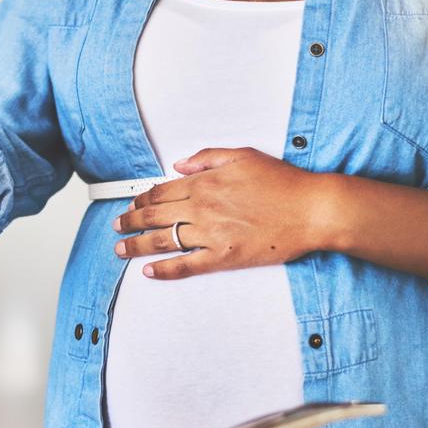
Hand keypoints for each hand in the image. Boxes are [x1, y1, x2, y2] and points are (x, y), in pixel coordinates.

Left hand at [112, 147, 329, 279]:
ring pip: (162, 241)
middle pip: (154, 216)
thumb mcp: (243, 156)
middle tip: (117, 226)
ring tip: (120, 248)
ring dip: (136, 245)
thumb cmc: (283, 183)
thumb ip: (207, 158)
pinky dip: (164, 270)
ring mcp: (210, 235)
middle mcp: (202, 209)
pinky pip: (185, 266)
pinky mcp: (222, 257)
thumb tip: (180, 164)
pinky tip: (148, 271)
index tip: (131, 204)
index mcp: (205, 183)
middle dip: (130, 221)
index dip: (141, 199)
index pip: (161, 192)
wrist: (310, 210)